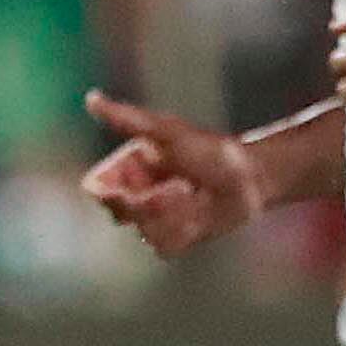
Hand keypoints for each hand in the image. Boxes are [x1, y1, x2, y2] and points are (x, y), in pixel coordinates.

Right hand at [79, 92, 259, 258]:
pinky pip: (163, 246)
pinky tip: (201, 217)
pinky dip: (185, 233)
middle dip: (152, 203)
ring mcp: (154, 217)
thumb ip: (128, 120)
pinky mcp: (173, 237)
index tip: (133, 189)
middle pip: (118, 212)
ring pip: (143, 231)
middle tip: (183, 188)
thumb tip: (90, 98)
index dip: (111, 193)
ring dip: (175, 216)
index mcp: (128, 168)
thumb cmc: (213, 151)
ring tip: (197, 198)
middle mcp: (136, 193)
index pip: (96, 188)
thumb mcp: (168, 132)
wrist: (254, 178)